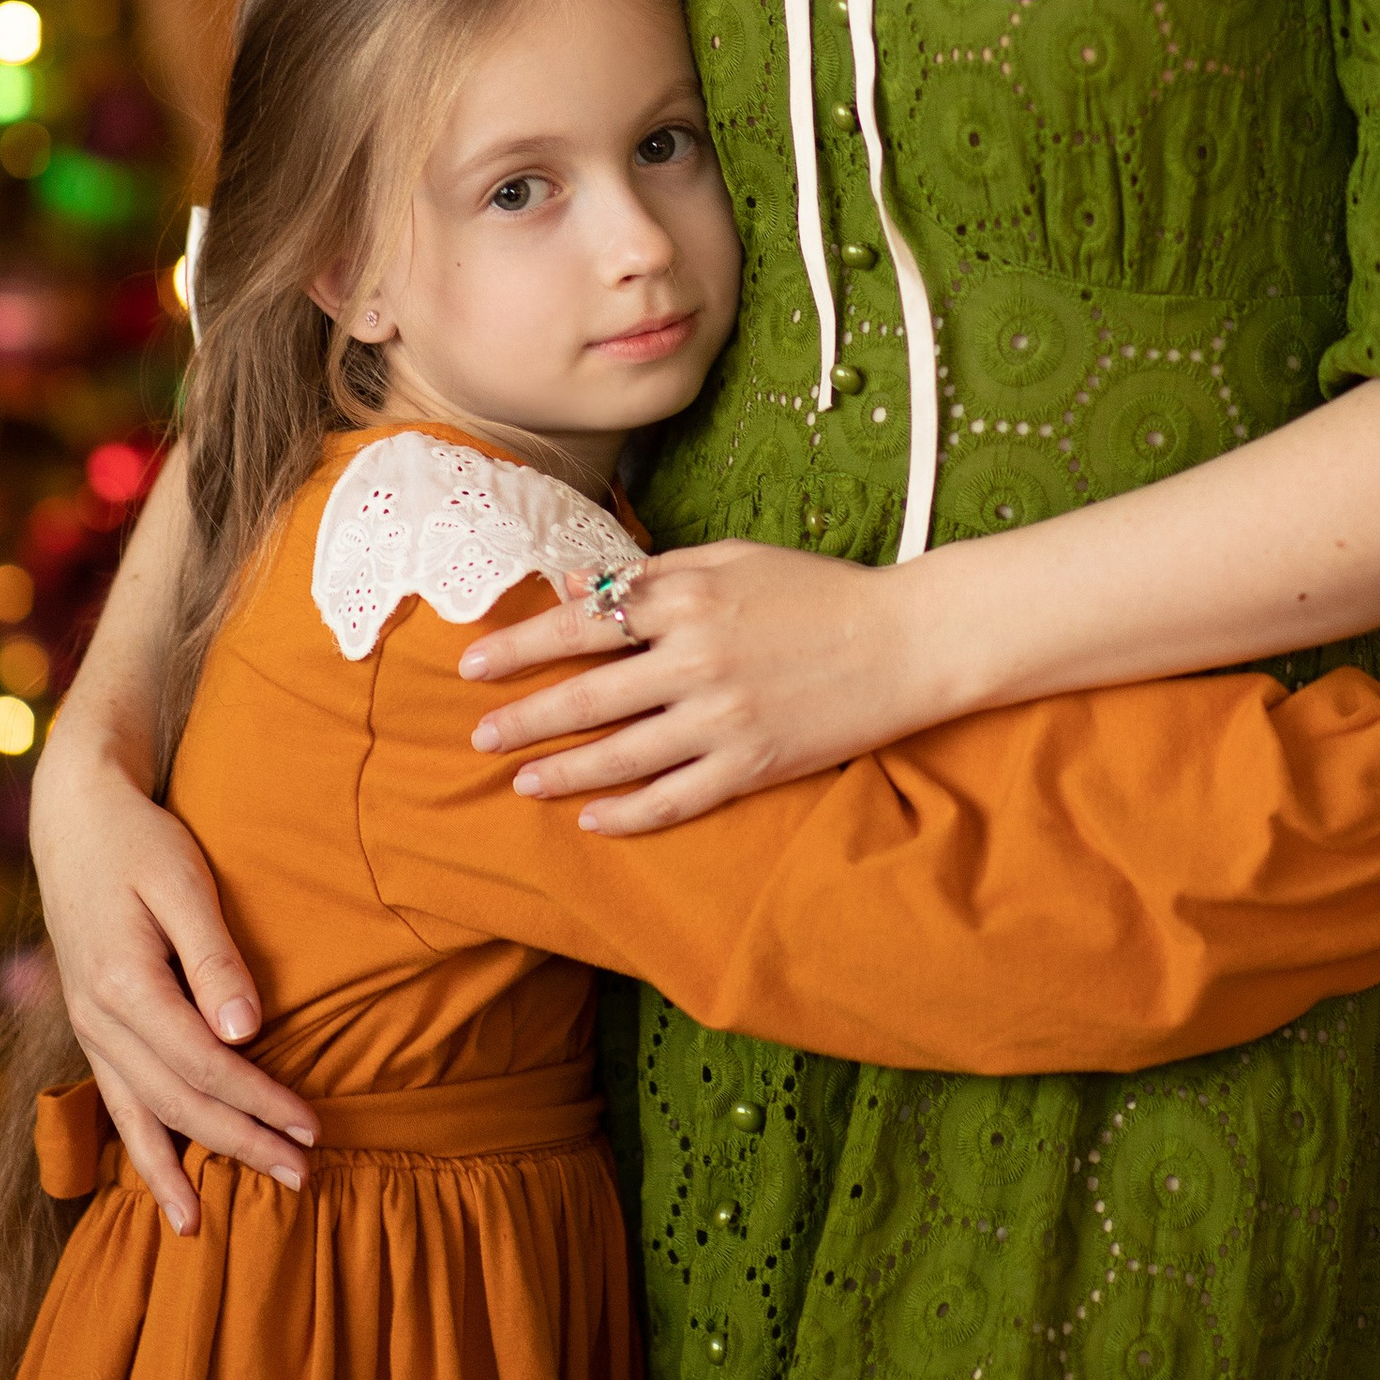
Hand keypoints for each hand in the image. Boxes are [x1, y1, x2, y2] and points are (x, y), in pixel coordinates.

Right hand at [28, 714, 318, 1232]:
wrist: (73, 818)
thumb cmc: (139, 840)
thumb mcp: (182, 881)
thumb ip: (213, 957)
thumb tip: (247, 1032)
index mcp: (123, 983)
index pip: (204, 1064)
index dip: (260, 1101)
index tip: (314, 1126)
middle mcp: (97, 1019)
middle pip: (178, 1102)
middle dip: (242, 1144)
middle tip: (305, 1178)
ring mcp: (88, 1030)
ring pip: (143, 1116)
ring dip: (190, 1166)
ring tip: (220, 1222)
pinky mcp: (92, 1030)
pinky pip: (118, 1106)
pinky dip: (144, 1155)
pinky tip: (171, 1196)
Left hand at [460, 540, 929, 831]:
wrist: (906, 641)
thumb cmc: (817, 592)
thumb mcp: (732, 560)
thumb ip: (654, 574)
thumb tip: (578, 587)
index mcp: (688, 598)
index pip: (580, 623)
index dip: (520, 646)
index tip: (474, 666)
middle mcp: (697, 659)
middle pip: (587, 695)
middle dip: (524, 718)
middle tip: (478, 737)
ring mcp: (724, 718)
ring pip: (621, 755)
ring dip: (562, 769)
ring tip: (522, 781)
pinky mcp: (753, 765)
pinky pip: (675, 798)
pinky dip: (628, 813)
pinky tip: (591, 819)